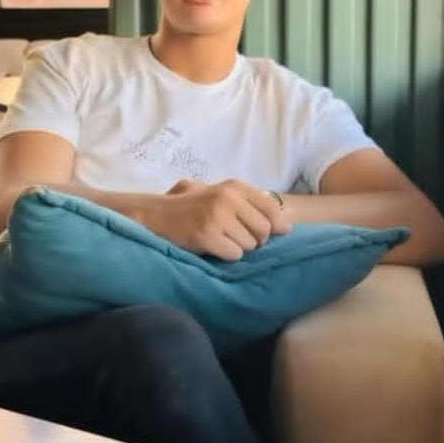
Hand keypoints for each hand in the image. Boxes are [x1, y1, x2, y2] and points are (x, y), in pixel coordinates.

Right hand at [144, 179, 291, 260]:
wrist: (156, 214)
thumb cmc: (191, 206)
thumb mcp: (220, 193)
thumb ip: (250, 203)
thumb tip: (287, 224)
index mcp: (234, 186)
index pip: (271, 207)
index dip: (277, 224)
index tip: (277, 232)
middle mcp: (228, 198)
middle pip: (264, 230)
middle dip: (255, 240)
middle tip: (238, 238)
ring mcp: (217, 216)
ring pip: (250, 245)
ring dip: (238, 248)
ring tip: (220, 240)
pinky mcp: (207, 235)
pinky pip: (234, 255)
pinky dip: (226, 255)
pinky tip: (212, 247)